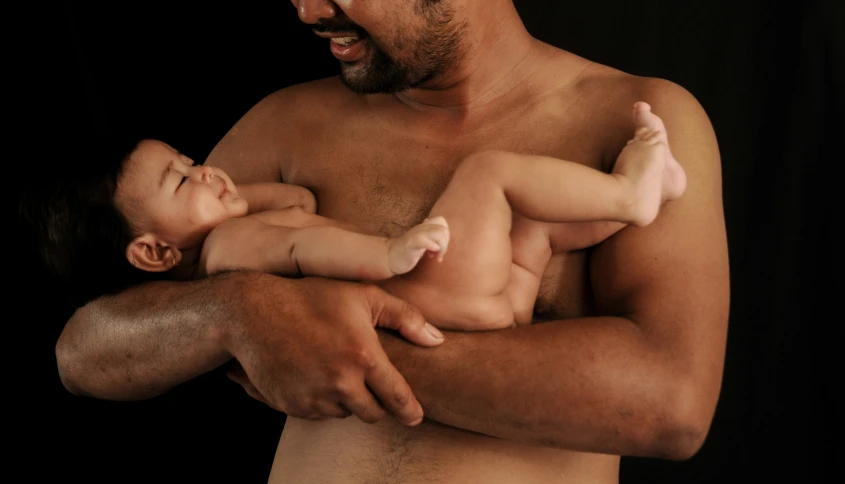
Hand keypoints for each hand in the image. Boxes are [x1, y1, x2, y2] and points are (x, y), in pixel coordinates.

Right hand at [223, 275, 443, 424]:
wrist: (253, 313)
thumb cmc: (312, 297)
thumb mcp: (362, 295)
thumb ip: (405, 317)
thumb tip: (436, 340)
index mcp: (362, 357)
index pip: (398, 398)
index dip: (411, 411)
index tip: (416, 416)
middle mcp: (340, 383)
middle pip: (372, 413)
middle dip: (375, 402)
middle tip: (368, 382)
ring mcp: (314, 397)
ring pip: (344, 413)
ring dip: (346, 399)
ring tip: (334, 367)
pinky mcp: (292, 406)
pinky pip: (317, 413)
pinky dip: (321, 400)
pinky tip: (313, 373)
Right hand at [388, 216, 449, 273]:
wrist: (389, 257)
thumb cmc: (406, 251)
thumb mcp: (420, 241)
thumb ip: (427, 233)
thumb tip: (429, 221)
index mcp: (424, 227)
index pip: (442, 222)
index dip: (445, 235)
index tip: (439, 247)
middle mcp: (421, 229)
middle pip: (443, 229)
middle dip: (445, 245)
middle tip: (438, 255)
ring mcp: (415, 235)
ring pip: (438, 233)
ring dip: (441, 248)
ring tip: (435, 258)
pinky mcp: (410, 244)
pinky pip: (423, 240)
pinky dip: (431, 246)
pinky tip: (430, 256)